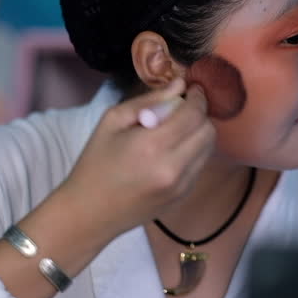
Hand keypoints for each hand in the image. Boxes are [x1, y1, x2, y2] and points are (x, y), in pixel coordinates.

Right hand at [57, 78, 214, 235]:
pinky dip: (193, 152)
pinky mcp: (183, 196)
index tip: (192, 89)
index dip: (197, 97)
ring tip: (177, 130)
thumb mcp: (113, 121)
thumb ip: (149, 100)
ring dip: (199, 133)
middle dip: (200, 115)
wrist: (88, 213)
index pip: (194, 114)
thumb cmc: (95, 162)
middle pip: (208, 131)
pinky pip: (200, 165)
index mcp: (153, 145)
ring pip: (209, 148)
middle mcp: (173, 167)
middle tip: (183, 110)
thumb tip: (179, 85)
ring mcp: (181, 185)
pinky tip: (172, 151)